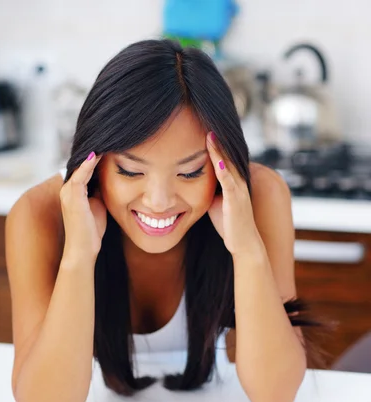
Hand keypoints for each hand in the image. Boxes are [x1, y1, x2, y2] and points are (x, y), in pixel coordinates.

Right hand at [60, 152, 106, 262]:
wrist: (83, 249)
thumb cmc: (91, 231)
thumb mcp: (99, 206)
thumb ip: (100, 192)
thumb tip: (109, 180)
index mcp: (74, 191)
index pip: (85, 169)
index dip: (96, 158)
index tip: (108, 145)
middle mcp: (67, 189)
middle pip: (81, 164)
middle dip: (93, 152)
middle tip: (106, 137)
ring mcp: (68, 192)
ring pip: (80, 167)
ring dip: (92, 154)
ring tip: (104, 141)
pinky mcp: (72, 196)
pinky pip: (80, 175)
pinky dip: (88, 164)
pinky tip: (97, 154)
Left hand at [206, 132, 262, 257]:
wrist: (244, 244)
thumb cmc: (229, 224)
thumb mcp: (217, 201)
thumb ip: (211, 188)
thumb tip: (194, 180)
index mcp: (233, 182)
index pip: (224, 157)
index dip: (215, 143)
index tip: (203, 126)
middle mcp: (238, 183)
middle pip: (227, 156)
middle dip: (218, 140)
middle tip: (207, 120)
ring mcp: (239, 192)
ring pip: (229, 166)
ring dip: (220, 151)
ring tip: (210, 134)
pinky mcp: (236, 203)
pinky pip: (230, 185)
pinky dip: (224, 172)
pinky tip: (217, 162)